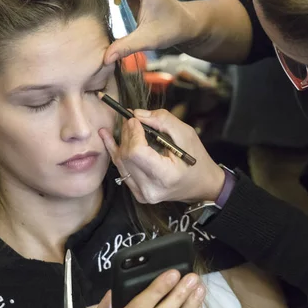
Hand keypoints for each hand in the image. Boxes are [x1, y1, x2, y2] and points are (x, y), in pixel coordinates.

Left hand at [99, 109, 224, 204]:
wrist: (201, 184)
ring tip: (125, 125)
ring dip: (122, 140)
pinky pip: (121, 168)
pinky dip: (115, 150)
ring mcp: (142, 193)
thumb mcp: (186, 134)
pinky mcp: (137, 192)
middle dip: (127, 133)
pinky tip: (106, 136)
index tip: (136, 119)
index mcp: (165, 176)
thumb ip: (161, 120)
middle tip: (132, 119)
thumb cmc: (196, 159)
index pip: (136, 152)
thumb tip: (136, 114)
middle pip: (126, 156)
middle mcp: (151, 188)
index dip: (133, 133)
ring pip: (120, 161)